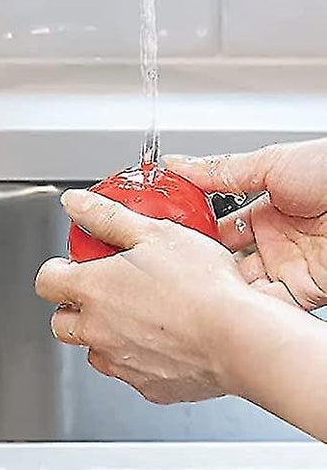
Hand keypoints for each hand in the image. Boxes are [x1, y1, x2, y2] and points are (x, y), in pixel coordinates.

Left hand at [36, 189, 256, 404]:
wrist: (242, 338)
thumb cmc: (203, 286)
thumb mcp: (153, 233)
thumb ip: (106, 216)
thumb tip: (75, 203)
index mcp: (91, 290)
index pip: (46, 282)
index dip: (56, 271)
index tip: (71, 266)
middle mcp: (97, 330)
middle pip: (61, 322)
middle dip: (74, 307)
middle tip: (104, 292)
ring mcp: (121, 362)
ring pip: (95, 351)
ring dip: (105, 335)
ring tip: (139, 317)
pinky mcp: (149, 387)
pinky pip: (131, 372)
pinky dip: (140, 359)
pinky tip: (166, 341)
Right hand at [165, 141, 326, 311]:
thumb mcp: (272, 162)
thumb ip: (222, 170)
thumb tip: (178, 165)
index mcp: (268, 210)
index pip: (217, 225)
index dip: (191, 230)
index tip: (164, 232)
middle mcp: (277, 242)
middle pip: (226, 260)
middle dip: (198, 263)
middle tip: (169, 263)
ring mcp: (291, 267)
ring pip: (242, 285)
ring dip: (219, 287)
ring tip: (190, 285)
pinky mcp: (306, 290)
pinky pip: (270, 304)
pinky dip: (247, 306)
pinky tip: (225, 300)